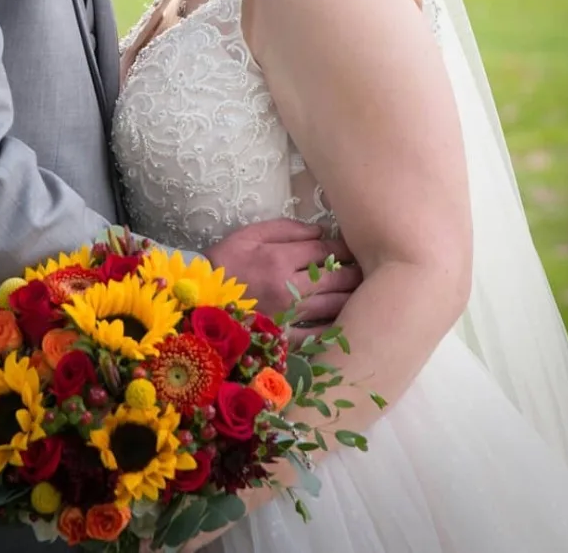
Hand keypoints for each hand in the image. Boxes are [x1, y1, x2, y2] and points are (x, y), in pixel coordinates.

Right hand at [205, 218, 360, 328]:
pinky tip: (350, 323)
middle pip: (335, 278)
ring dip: (353, 298)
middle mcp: (288, 288)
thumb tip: (319, 231)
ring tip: (367, 292)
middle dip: (355, 271)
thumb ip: (285, 229)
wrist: (198, 300)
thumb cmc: (224, 262)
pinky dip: (337, 329)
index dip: (342, 245)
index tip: (353, 245)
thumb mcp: (249, 234)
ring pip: (334, 306)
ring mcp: (289, 316)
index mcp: (279, 259)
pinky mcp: (285, 338)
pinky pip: (319, 336)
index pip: (323, 249)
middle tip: (368, 268)